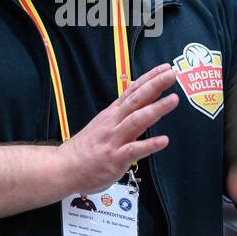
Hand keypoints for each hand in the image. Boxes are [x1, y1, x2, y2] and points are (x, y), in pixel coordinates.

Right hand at [58, 64, 178, 192]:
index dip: (149, 78)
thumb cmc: (85, 148)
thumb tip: (135, 96)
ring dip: (155, 109)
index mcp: (112, 114)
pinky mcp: (115, 158)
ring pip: (136, 120)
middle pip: (136, 100)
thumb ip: (120, 112)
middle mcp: (114, 123)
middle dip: (155, 85)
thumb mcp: (102, 123)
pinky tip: (163, 140)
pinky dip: (149, 145)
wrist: (64, 167)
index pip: (133, 91)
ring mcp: (114, 140)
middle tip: (172, 74)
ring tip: (173, 99)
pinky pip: (134, 150)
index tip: (165, 68)